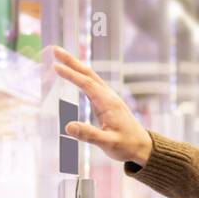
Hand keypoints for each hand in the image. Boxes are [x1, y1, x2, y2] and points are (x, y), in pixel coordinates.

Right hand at [48, 46, 153, 166]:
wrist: (142, 147)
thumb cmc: (127, 146)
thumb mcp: (108, 144)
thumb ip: (89, 135)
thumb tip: (68, 127)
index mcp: (109, 104)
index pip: (87, 84)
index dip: (71, 75)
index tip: (55, 66)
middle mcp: (109, 97)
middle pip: (88, 74)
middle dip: (71, 61)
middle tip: (55, 50)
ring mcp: (109, 98)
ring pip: (91, 77)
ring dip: (76, 66)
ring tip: (60, 57)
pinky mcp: (107, 103)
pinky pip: (92, 85)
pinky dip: (81, 76)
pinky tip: (75, 74)